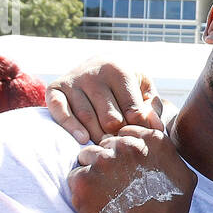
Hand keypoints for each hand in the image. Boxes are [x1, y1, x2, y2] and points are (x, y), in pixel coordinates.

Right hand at [47, 60, 164, 143]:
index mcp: (119, 70)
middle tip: (120, 144)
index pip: (133, 112)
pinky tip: (83, 139)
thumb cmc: (125, 85)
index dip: (138, 130)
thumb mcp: (143, 90)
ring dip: (97, 137)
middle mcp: (95, 73)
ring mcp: (74, 80)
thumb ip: (152, 109)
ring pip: (87, 118)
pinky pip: (60, 110)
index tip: (137, 138)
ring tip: (105, 146)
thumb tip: (156, 129)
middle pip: (110, 119)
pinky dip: (70, 126)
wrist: (95, 66)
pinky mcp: (55, 89)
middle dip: (117, 135)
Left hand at [67, 126, 196, 212]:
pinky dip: (82, 188)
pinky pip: (75, 175)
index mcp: (152, 140)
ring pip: (87, 155)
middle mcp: (126, 145)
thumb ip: (168, 151)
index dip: (124, 153)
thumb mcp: (184, 175)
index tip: (128, 171)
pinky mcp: (83, 180)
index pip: (125, 132)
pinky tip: (97, 203)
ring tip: (105, 194)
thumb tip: (157, 140)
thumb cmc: (170, 212)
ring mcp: (103, 161)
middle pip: (105, 143)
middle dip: (108, 161)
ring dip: (93, 172)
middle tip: (117, 186)